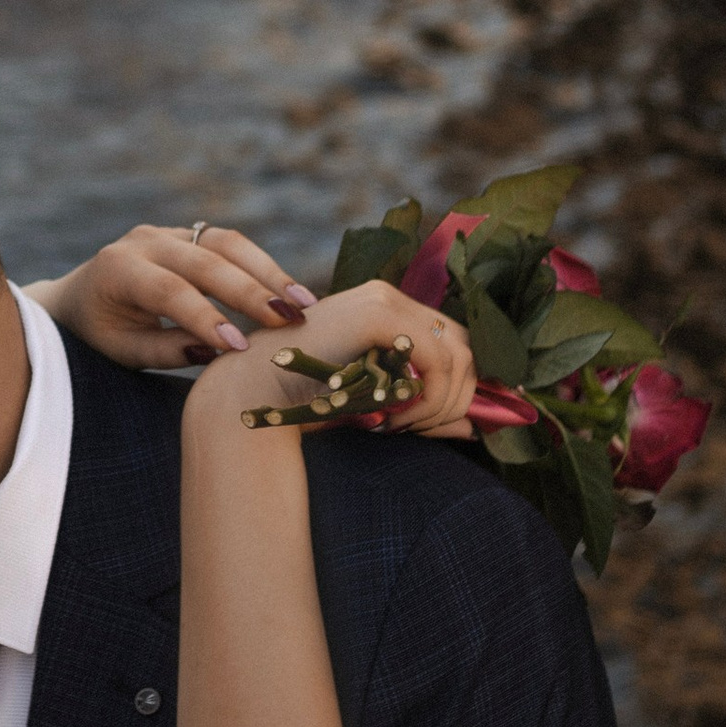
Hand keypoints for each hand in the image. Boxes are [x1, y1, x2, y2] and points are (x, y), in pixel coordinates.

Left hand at [30, 222, 315, 368]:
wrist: (78, 298)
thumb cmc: (99, 333)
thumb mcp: (121, 351)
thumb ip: (165, 349)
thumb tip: (216, 350)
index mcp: (118, 269)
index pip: (169, 290)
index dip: (206, 316)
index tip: (240, 347)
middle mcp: (144, 241)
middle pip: (205, 260)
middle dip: (250, 290)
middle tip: (290, 320)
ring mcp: (169, 232)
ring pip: (227, 242)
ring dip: (269, 272)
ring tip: (304, 304)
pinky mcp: (190, 234)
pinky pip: (231, 244)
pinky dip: (263, 266)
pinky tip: (291, 293)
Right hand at [266, 274, 476, 439]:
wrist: (253, 392)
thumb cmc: (305, 400)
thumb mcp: (375, 402)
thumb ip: (422, 408)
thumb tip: (472, 429)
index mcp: (389, 310)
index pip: (453, 344)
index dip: (461, 388)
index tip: (444, 425)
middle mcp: (391, 296)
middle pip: (464, 347)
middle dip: (459, 398)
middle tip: (426, 430)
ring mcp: (384, 300)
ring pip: (457, 355)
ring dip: (444, 402)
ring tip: (406, 426)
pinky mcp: (377, 314)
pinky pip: (436, 360)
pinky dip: (430, 397)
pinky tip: (397, 418)